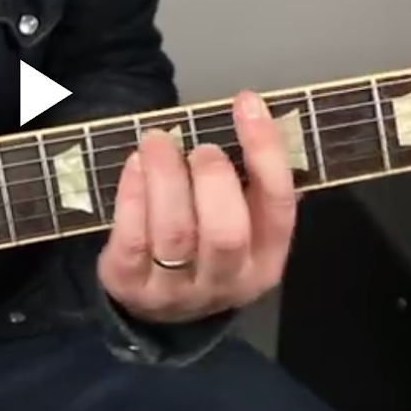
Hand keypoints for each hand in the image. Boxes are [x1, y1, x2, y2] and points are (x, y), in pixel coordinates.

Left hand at [97, 91, 297, 323]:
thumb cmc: (204, 245)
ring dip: (166, 177)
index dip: (266, 151)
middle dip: (213, 178)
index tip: (248, 103)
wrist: (158, 307)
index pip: (278, 205)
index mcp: (266, 260)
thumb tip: (250, 114)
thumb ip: (248, 182)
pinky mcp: (132, 285)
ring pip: (175, 233)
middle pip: (226, 232)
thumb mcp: (240, 224)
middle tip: (199, 148)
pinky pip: (133, 239)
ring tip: (157, 141)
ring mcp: (177, 289)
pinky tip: (134, 165)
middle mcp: (226, 280)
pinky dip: (133, 195)